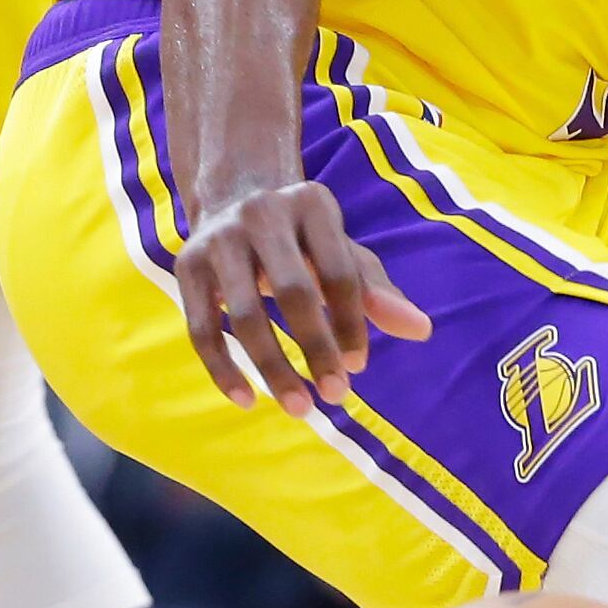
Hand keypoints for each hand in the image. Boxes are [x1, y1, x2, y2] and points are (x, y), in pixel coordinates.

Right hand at [174, 177, 429, 414]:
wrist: (233, 199)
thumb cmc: (302, 240)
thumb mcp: (342, 254)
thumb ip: (377, 292)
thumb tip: (422, 330)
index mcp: (311, 203)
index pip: (340, 271)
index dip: (352, 322)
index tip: (358, 367)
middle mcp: (262, 212)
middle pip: (293, 290)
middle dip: (317, 348)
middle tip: (336, 397)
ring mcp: (219, 237)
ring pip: (244, 315)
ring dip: (273, 368)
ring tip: (300, 409)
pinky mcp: (186, 263)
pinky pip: (202, 327)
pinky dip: (223, 369)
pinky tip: (247, 400)